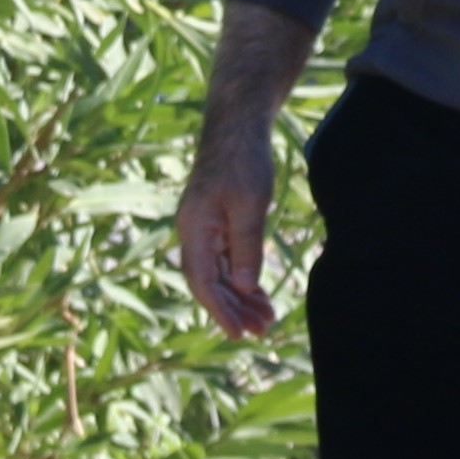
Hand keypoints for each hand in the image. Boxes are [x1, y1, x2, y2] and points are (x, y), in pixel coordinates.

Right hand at [177, 114, 278, 337]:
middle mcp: (193, 233)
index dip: (220, 311)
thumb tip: (243, 287)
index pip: (202, 281)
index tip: (239, 334)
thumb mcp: (250, 204)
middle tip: (261, 332)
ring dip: (240, 298)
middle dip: (234, 310)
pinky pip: (226, 261)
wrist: (238, 125)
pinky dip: (242, 279)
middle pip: (210, 283)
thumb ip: (246, 247)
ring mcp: (204, 229)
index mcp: (194, 228)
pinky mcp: (217, 224)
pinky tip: (260, 295)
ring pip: (219, 275)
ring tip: (266, 321)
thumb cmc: (243, 160)